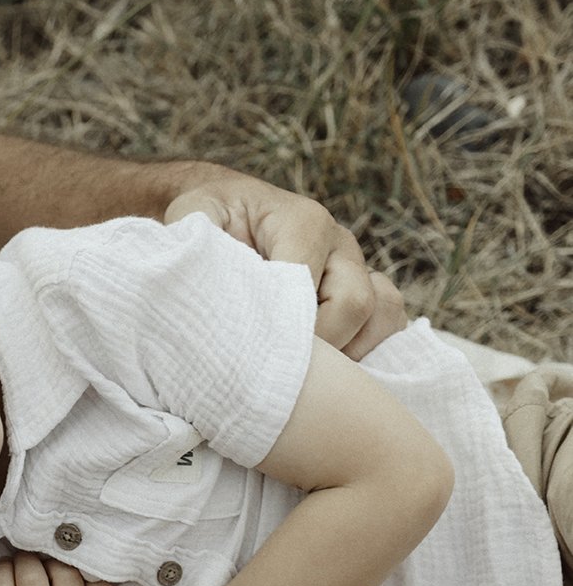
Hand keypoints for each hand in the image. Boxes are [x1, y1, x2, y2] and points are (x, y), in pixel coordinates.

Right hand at [0, 553, 126, 585]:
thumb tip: (11, 547)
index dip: (4, 567)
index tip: (10, 566)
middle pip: (31, 574)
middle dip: (30, 559)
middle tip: (34, 562)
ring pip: (65, 571)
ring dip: (59, 563)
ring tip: (57, 571)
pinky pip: (98, 583)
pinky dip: (91, 576)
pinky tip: (83, 583)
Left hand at [162, 166, 405, 356]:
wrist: (233, 212)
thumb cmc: (215, 221)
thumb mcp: (195, 214)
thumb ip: (195, 231)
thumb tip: (196, 263)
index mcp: (305, 223)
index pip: (308, 285)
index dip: (284, 328)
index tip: (254, 355)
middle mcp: (341, 244)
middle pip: (355, 304)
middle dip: (319, 346)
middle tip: (277, 371)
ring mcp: (358, 268)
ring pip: (383, 314)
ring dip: (350, 351)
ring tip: (305, 373)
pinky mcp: (366, 289)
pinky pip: (389, 323)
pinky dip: (367, 350)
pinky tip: (328, 369)